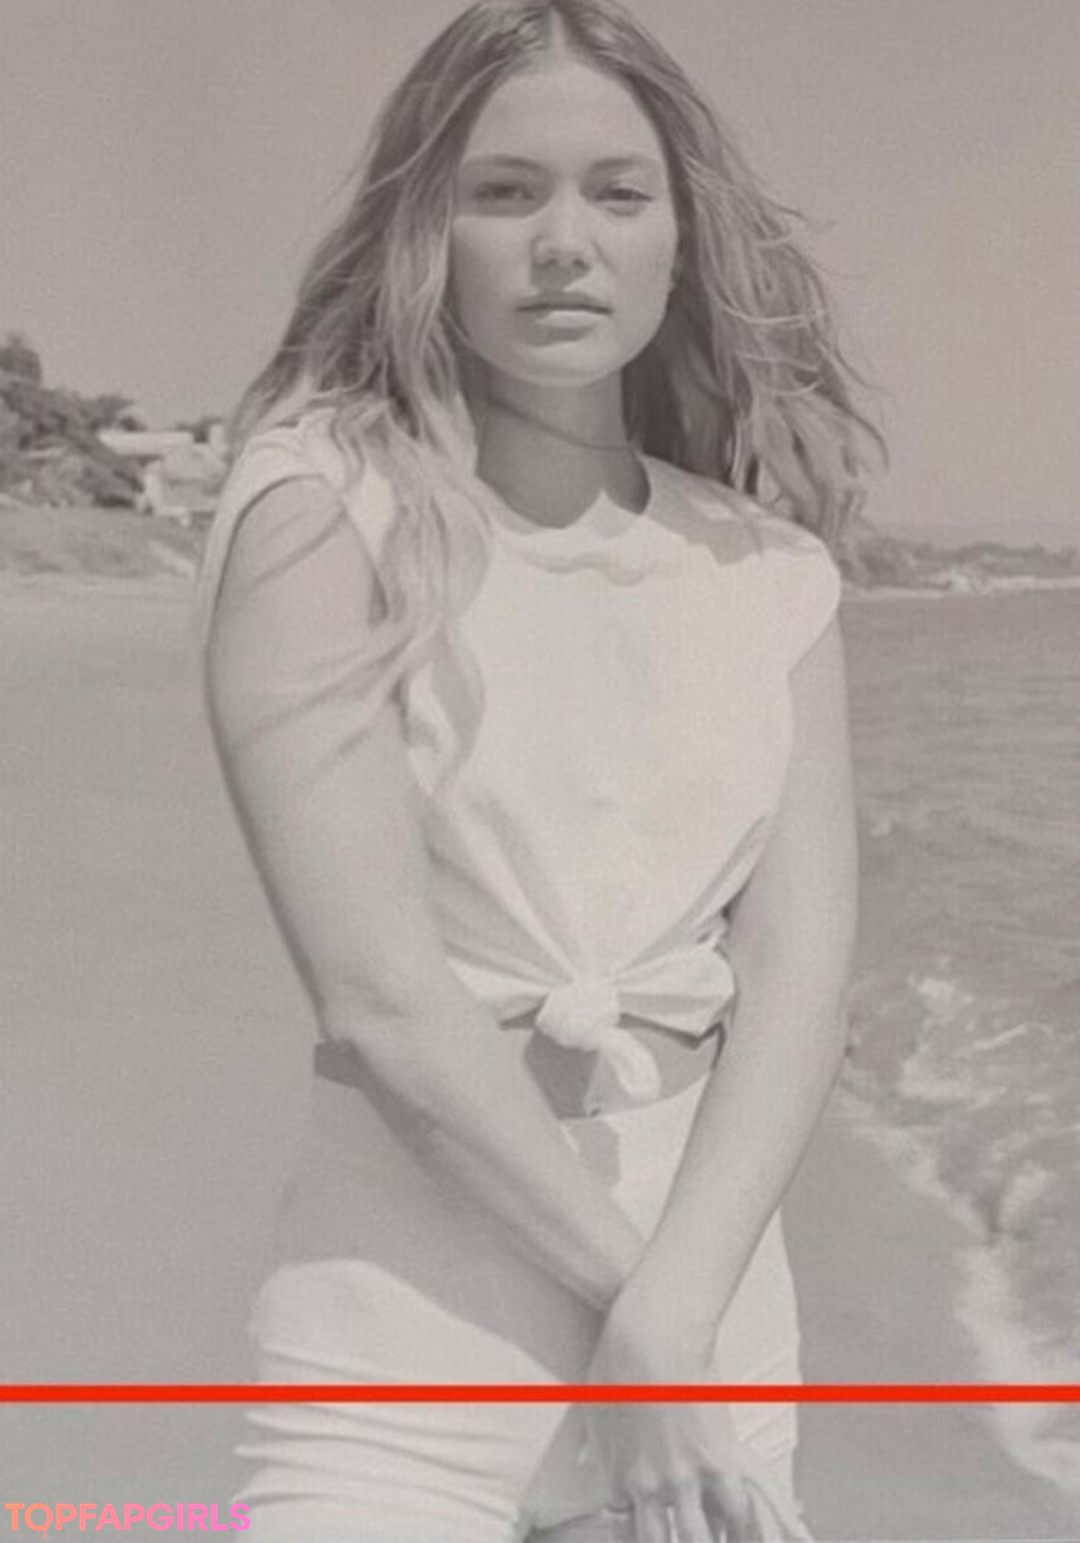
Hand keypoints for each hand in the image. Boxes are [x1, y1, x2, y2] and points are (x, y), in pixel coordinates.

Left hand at [584, 1286, 809, 1541]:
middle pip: (657, 1541)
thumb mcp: (595, 1411)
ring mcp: (684, 1479)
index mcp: (617, 1475)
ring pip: (696, 1539)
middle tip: (680, 1538)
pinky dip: (741, 1527)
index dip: (638, 1531)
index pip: (625, 1526)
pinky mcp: (717, 1462)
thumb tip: (596, 1456)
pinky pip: (735, 1511)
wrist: (651, 1337)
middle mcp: (648, 1488)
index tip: (649, 1528)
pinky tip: (744, 1533)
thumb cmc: (617, 1362)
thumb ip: (603, 1445)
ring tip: (715, 1540)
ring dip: (705, 1540)